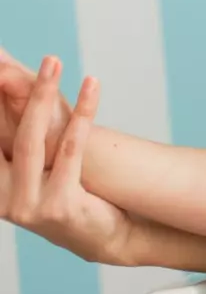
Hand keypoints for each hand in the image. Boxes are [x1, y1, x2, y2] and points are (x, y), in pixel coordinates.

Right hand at [1, 57, 132, 264]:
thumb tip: (16, 92)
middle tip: (32, 57)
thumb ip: (21, 141)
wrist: (108, 237)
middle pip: (2, 132)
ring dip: (42, 94)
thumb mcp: (41, 169)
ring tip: (54, 61)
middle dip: (11, 89)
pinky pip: (70, 151)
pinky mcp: (58, 206)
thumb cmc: (72, 195)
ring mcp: (27, 205)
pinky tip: (91, 87)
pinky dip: (80, 115)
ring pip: (32, 139)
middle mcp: (1, 198)